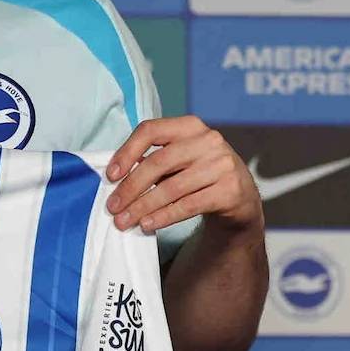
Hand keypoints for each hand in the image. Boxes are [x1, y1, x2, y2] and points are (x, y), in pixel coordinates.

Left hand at [104, 115, 261, 234]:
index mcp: (190, 126)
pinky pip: (189, 205)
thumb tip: (116, 178)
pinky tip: (148, 224)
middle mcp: (209, 140)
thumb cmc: (199, 175)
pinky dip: (164, 216)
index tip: (110, 176)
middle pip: (159, 162)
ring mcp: (222, 164)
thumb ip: (153, 161)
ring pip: (172, 187)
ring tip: (125, 221)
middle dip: (131, 187)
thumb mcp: (179, 160)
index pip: (150, 130)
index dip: (126, 152)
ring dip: (143, 206)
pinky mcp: (230, 190)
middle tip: (113, 207)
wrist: (239, 198)